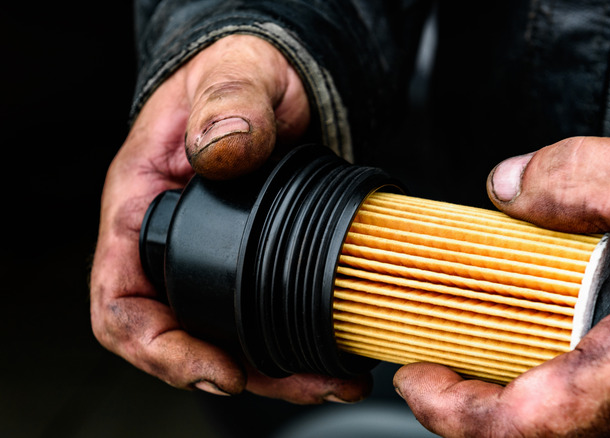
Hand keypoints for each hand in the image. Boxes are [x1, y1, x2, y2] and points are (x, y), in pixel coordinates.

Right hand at [90, 35, 369, 401]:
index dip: (160, 350)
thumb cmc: (239, 76)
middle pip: (184, 338)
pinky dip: (297, 343)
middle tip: (302, 383)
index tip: (216, 371)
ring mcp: (215, 258)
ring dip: (279, 371)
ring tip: (333, 380)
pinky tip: (336, 351)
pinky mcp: (256, 261)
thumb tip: (224, 152)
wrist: (274, 81)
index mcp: (142, 208)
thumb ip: (228, 109)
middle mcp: (174, 244)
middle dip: (239, 375)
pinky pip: (266, 315)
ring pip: (231, 338)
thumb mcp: (234, 78)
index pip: (122, 303)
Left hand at [393, 137, 609, 435]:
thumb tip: (510, 188)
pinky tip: (547, 348)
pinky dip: (559, 390)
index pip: (527, 422)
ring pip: (573, 431)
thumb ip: (581, 177)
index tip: (414, 378)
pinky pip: (606, 417)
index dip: (455, 411)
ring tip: (480, 352)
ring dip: (517, 399)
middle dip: (476, 407)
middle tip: (438, 362)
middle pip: (540, 437)